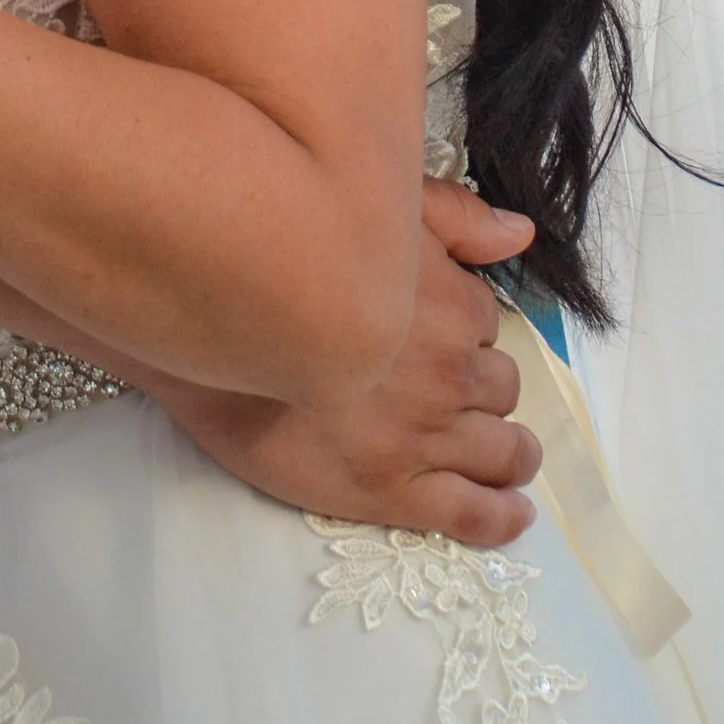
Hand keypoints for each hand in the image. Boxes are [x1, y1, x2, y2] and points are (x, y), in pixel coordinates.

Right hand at [153, 182, 543, 545]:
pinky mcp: (392, 489)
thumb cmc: (284, 257)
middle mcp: (450, 373)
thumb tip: (519, 233)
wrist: (205, 330)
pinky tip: (512, 513)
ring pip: (502, 451)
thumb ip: (454, 217)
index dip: (468, 336)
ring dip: (509, 452)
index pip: (489, 328)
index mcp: (452, 306)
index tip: (442, 343)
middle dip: (485, 392)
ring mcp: (425, 435)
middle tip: (451, 396)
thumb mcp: (376, 208)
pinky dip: (503, 515)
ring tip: (502, 458)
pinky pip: (475, 512)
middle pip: (500, 390)